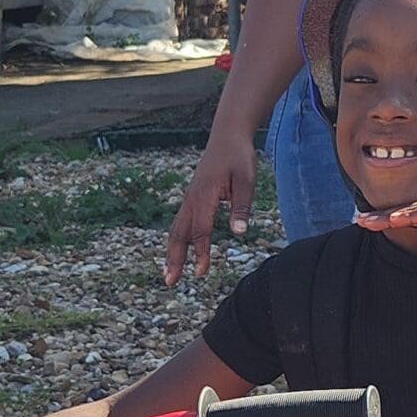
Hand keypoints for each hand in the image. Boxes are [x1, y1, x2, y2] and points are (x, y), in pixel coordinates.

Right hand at [165, 128, 257, 283]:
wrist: (227, 135)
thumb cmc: (239, 156)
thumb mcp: (246, 180)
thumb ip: (241, 207)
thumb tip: (239, 234)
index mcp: (204, 195)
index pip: (200, 230)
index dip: (200, 252)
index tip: (201, 273)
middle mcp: (192, 198)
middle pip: (178, 233)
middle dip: (174, 258)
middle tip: (170, 282)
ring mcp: (190, 197)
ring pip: (176, 228)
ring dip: (172, 251)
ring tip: (170, 273)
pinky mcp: (193, 196)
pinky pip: (181, 221)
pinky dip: (177, 239)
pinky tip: (179, 250)